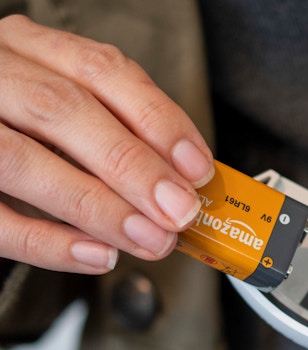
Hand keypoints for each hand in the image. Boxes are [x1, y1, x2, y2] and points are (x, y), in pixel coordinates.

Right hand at [0, 15, 213, 273]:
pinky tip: (98, 255)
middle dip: (133, 166)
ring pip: (22, 160)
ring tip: (150, 239)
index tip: (198, 168)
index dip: (157, 119)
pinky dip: (49, 242)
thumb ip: (115, 133)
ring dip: (99, 207)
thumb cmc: (21, 128)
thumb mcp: (64, 111)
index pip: (101, 70)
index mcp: (28, 49)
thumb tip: (184, 185)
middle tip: (179, 211)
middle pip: (63, 111)